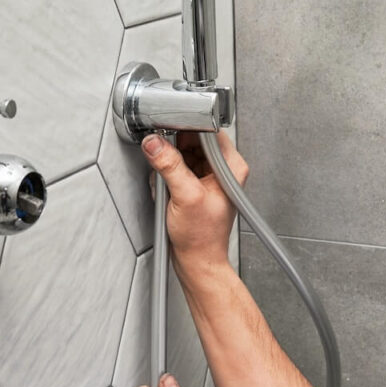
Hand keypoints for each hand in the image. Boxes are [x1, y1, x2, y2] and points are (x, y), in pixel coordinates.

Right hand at [142, 130, 249, 274]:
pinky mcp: (194, 183)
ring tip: (166, 180)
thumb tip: (154, 143)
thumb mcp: (185, 196)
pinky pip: (177, 165)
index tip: (168, 127)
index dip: (187, 126)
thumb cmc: (202, 237)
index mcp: (230, 166)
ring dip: (168, 161)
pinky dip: (166, 173)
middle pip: (193, 138)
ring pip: (182, 151)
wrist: (197, 261)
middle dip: (174, 146)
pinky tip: (165, 188)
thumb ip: (169, 166)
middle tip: (162, 155)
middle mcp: (222, 168)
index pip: (209, 131)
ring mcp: (207, 175)